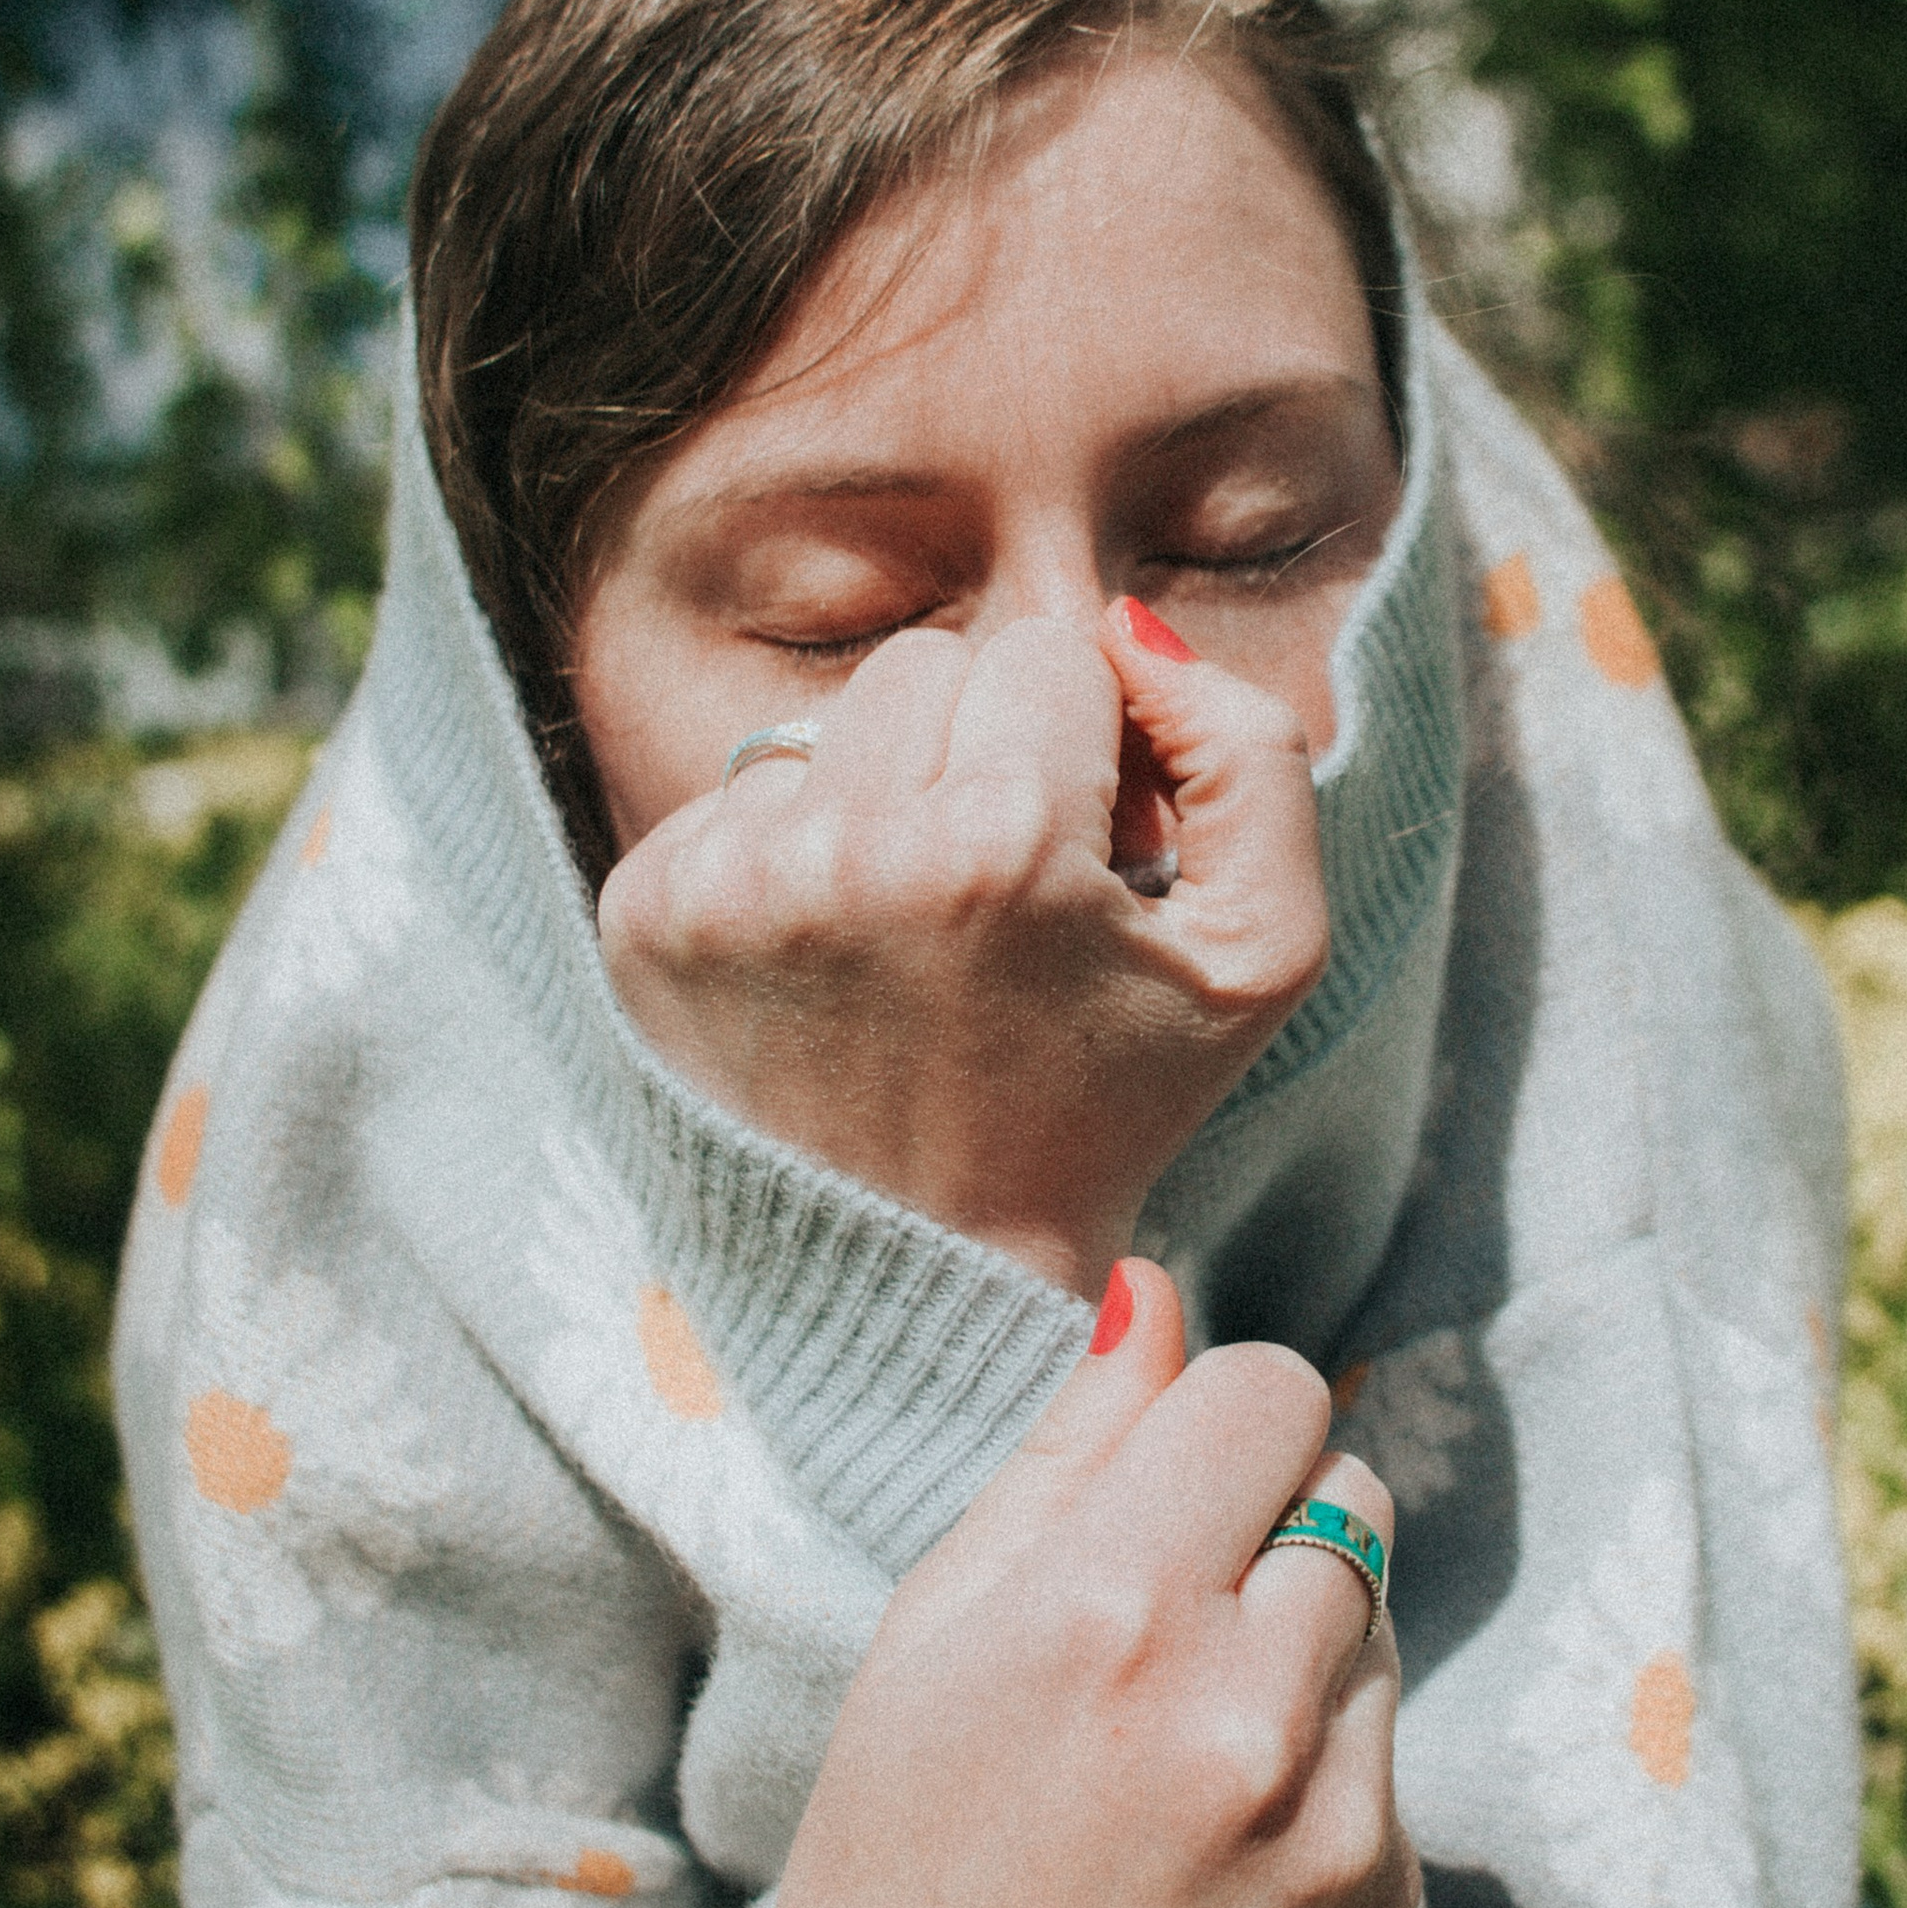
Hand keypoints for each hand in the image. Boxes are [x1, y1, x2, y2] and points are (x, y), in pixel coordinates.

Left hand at [593, 606, 1329, 1296]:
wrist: (921, 1278)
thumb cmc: (1106, 1105)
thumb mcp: (1264, 952)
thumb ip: (1252, 755)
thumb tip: (1128, 630)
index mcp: (1002, 846)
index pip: (1052, 648)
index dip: (1089, 745)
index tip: (1084, 854)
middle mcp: (848, 851)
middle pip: (932, 663)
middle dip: (981, 750)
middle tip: (999, 894)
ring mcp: (728, 884)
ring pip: (832, 720)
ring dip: (882, 794)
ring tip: (912, 931)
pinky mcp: (642, 913)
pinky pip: (740, 792)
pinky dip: (794, 853)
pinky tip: (831, 959)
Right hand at [684, 1262, 1414, 1907]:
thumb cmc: (894, 1873)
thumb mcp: (928, 1638)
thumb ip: (1064, 1454)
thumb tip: (1160, 1295)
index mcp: (1104, 1613)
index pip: (1265, 1387)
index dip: (1211, 1417)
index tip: (1161, 1475)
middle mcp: (1237, 1704)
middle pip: (1344, 1480)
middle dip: (1262, 1516)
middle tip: (1158, 1615)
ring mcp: (1329, 1812)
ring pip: (1374, 1606)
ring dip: (1298, 1632)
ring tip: (1174, 1739)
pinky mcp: (1382, 1896)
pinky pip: (1383, 1737)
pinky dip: (1317, 1752)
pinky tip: (1209, 1835)